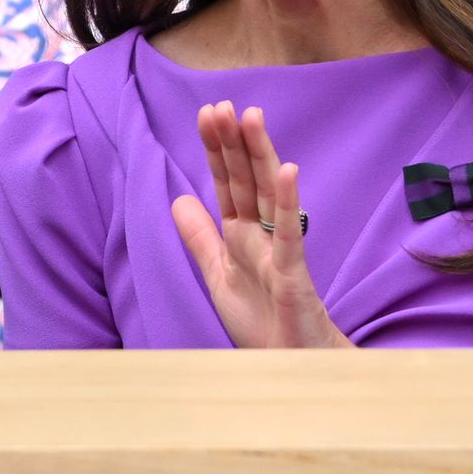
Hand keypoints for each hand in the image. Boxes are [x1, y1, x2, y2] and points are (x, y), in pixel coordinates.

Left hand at [170, 101, 350, 348]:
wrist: (291, 369)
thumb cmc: (264, 324)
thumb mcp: (218, 275)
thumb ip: (200, 238)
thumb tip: (178, 200)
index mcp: (241, 235)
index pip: (225, 184)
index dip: (216, 150)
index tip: (206, 114)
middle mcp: (262, 235)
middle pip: (245, 180)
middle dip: (233, 143)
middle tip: (221, 103)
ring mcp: (280, 251)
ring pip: (267, 195)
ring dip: (260, 156)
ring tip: (251, 117)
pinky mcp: (294, 273)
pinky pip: (290, 233)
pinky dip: (287, 201)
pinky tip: (287, 170)